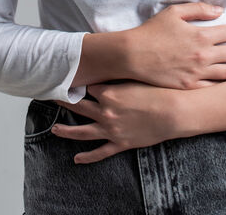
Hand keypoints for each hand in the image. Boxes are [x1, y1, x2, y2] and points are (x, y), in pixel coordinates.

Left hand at [51, 82, 179, 163]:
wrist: (173, 112)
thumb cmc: (159, 92)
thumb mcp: (137, 78)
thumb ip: (120, 76)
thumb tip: (112, 67)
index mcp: (108, 93)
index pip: (87, 86)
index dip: (78, 83)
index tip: (68, 81)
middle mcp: (105, 111)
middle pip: (78, 106)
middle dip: (64, 102)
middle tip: (52, 99)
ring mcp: (111, 129)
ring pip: (82, 132)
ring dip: (66, 131)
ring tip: (54, 129)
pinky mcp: (120, 143)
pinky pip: (100, 153)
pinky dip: (87, 157)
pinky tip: (77, 159)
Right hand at [124, 3, 225, 89]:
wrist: (132, 55)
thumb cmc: (151, 32)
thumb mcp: (174, 12)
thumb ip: (199, 9)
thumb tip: (219, 11)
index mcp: (201, 35)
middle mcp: (203, 55)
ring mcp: (197, 73)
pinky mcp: (189, 85)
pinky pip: (213, 85)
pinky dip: (225, 82)